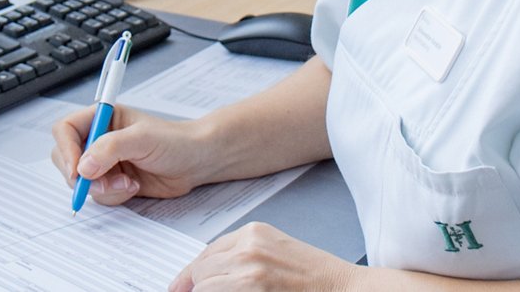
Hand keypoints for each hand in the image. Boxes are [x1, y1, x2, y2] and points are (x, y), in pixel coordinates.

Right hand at [51, 103, 206, 204]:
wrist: (197, 161)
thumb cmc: (176, 141)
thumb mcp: (144, 139)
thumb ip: (111, 148)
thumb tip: (83, 167)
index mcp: (104, 118)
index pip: (65, 130)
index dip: (66, 150)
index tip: (78, 170)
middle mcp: (101, 139)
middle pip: (67, 160)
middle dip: (84, 177)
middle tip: (106, 182)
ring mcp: (105, 162)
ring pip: (81, 182)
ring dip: (103, 188)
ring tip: (129, 183)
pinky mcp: (113, 181)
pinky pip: (97, 195)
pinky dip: (113, 196)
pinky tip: (134, 187)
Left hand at [168, 222, 357, 290]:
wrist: (340, 288)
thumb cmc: (313, 275)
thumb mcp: (275, 251)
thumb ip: (243, 256)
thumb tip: (207, 276)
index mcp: (254, 232)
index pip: (207, 252)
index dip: (189, 274)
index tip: (179, 287)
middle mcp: (248, 248)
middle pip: (201, 270)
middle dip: (195, 288)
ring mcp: (248, 271)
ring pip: (203, 286)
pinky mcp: (251, 290)